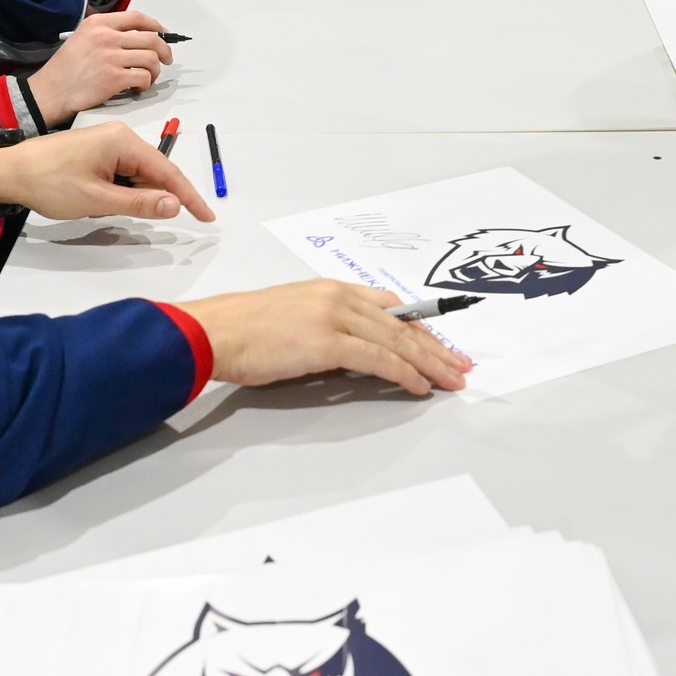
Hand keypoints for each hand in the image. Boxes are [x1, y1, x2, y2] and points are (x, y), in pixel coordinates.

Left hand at [0, 121, 213, 222]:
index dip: (189, 196)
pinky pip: (123, 174)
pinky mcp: (99, 152)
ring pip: (138, 176)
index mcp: (123, 141)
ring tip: (100, 206)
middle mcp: (121, 136)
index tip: (207, 216)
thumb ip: (139, 203)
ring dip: (131, 197)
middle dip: (154, 198)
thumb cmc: (50, 182)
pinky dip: (120, 192)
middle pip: (155, 173)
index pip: (168, 171)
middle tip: (140, 218)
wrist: (10, 172)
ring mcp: (109, 143)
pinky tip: (100, 201)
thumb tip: (175, 206)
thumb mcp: (97, 199)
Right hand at [26, 10, 171, 123]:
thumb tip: (137, 36)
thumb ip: (107, 33)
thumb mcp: (82, 37)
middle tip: (166, 60)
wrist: (49, 92)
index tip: (163, 34)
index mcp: (98, 23)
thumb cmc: (65, 68)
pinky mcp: (114, 78)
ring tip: (147, 78)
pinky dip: (145, 84)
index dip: (156, 26)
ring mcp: (110, 57)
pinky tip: (136, 88)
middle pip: (151, 38)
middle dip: (164, 51)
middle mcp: (106, 36)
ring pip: (151, 59)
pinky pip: (143, 77)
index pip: (137, 17)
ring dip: (155, 70)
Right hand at [174, 280, 472, 396]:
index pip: (389, 305)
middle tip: (459, 364)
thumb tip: (350, 352)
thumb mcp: (292, 317)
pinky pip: (378, 359)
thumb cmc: (242, 330)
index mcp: (330, 289)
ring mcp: (334, 317)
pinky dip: (403, 374)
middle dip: (435, 346)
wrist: (216, 331)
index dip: (420, 326)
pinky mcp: (328, 341)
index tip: (439, 342)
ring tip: (450, 379)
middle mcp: (338, 297)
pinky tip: (419, 386)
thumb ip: (325, 327)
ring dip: (429, 363)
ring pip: (397, 340)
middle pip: (402, 322)